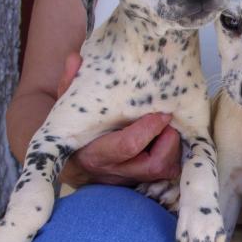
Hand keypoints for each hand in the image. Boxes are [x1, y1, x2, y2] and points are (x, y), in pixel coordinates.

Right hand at [57, 53, 180, 186]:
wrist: (71, 164)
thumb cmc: (74, 130)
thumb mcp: (68, 107)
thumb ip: (70, 85)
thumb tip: (75, 59)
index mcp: (92, 154)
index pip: (127, 146)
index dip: (149, 129)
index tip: (163, 112)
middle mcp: (113, 172)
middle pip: (153, 165)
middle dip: (168, 141)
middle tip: (171, 120)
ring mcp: (130, 180)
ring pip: (163, 172)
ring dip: (173, 148)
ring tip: (171, 127)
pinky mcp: (143, 182)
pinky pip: (166, 174)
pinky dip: (173, 155)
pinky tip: (169, 137)